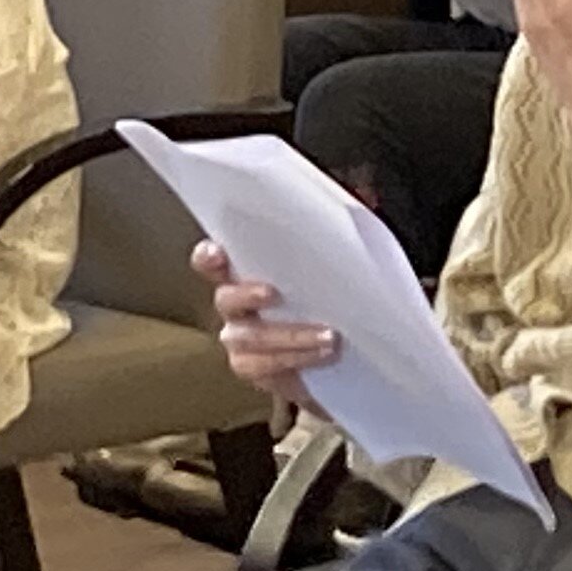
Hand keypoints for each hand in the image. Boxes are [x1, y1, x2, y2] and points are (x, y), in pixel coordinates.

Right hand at [192, 238, 333, 411]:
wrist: (348, 358)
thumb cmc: (336, 304)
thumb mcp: (338, 267)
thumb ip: (336, 237)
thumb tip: (363, 200)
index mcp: (246, 272)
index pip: (212, 260)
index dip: (208, 255)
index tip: (219, 251)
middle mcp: (235, 306)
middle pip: (225, 298)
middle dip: (246, 293)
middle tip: (274, 292)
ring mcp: (241, 341)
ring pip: (250, 337)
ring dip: (290, 335)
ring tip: (330, 336)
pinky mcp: (255, 370)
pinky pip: (264, 366)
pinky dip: (296, 359)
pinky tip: (324, 355)